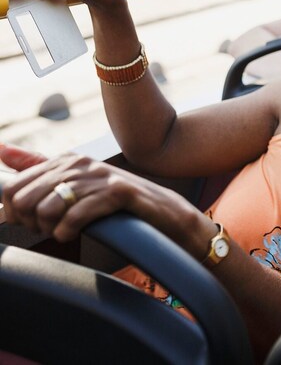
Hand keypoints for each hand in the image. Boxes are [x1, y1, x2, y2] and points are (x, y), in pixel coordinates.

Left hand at [1, 149, 143, 241]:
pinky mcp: (117, 192)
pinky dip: (68, 232)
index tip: (32, 221)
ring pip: (45, 209)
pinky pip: (73, 218)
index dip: (13, 212)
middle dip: (30, 222)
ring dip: (51, 229)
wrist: (163, 211)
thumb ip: (38, 166)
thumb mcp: (77, 182)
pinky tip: (76, 233)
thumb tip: (1, 150)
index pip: (11, 186)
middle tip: (51, 228)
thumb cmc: (116, 202)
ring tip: (66, 230)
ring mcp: (98, 176)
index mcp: (65, 160)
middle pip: (23, 199)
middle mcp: (79, 163)